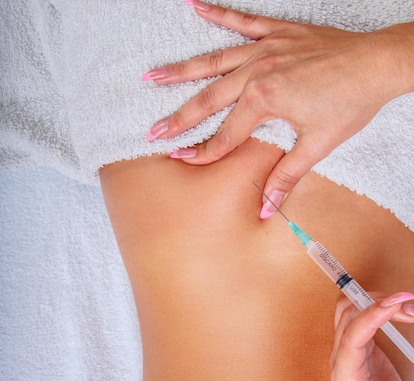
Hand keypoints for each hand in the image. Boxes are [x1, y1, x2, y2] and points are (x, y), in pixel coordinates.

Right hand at [143, 1, 413, 217]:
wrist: (379, 64)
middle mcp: (258, 70)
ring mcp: (266, 48)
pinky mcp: (278, 33)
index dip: (202, 151)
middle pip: (209, 99)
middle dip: (179, 117)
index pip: (226, 134)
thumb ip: (286, 176)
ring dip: (182, 70)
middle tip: (154, 130)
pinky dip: (218, 14)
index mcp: (265, 99)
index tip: (178, 159)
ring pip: (215, 61)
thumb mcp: (317, 145)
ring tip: (153, 75)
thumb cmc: (351, 103)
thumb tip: (267, 208)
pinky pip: (242, 21)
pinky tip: (194, 7)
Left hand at [330, 292, 413, 380]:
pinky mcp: (360, 348)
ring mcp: (347, 353)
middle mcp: (340, 362)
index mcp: (345, 379)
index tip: (395, 303)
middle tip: (412, 307)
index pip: (351, 337)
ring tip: (408, 308)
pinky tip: (401, 312)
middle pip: (348, 317)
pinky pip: (361, 317)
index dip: (371, 316)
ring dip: (377, 302)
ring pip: (351, 311)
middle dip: (379, 305)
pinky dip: (380, 308)